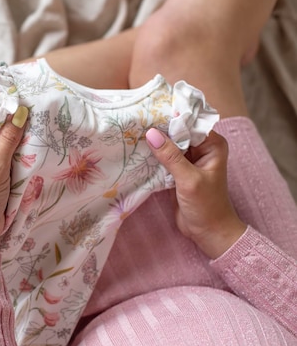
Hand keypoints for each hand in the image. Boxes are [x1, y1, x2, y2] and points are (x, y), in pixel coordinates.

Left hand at [0, 97, 27, 249]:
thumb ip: (9, 137)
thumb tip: (21, 111)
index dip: (2, 104)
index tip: (24, 107)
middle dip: (11, 119)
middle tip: (33, 121)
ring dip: (14, 136)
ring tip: (32, 135)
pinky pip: (0, 150)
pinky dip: (13, 149)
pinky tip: (27, 151)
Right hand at [146, 128, 246, 258]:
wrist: (208, 232)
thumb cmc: (207, 206)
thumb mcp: (188, 179)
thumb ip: (171, 156)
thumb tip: (151, 133)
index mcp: (213, 145)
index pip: (190, 124)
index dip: (171, 119)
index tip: (149, 113)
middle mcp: (203, 149)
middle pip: (179, 132)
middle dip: (160, 129)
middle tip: (136, 122)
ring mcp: (190, 160)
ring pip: (170, 144)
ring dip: (155, 142)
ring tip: (133, 133)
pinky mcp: (178, 171)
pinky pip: (165, 157)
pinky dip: (154, 155)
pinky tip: (138, 150)